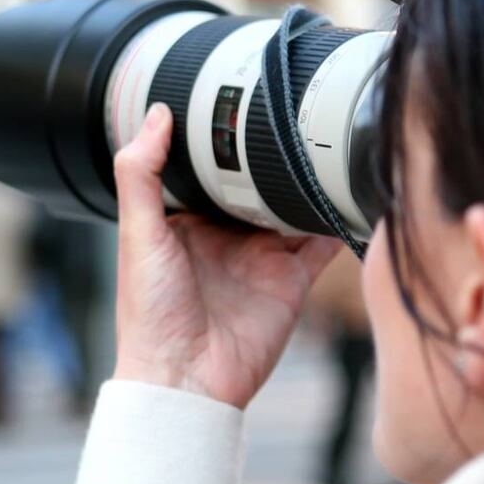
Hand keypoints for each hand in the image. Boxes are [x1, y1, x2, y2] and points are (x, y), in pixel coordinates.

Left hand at [112, 103, 341, 408]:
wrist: (185, 380)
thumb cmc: (150, 315)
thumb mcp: (137, 235)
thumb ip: (140, 174)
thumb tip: (155, 114)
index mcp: (187, 223)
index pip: (209, 172)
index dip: (222, 142)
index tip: (236, 103)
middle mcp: (227, 237)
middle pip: (258, 186)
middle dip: (275, 158)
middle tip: (293, 114)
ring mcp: (263, 258)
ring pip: (294, 208)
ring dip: (308, 183)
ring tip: (325, 144)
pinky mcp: (292, 280)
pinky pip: (322, 243)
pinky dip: (336, 220)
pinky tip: (346, 194)